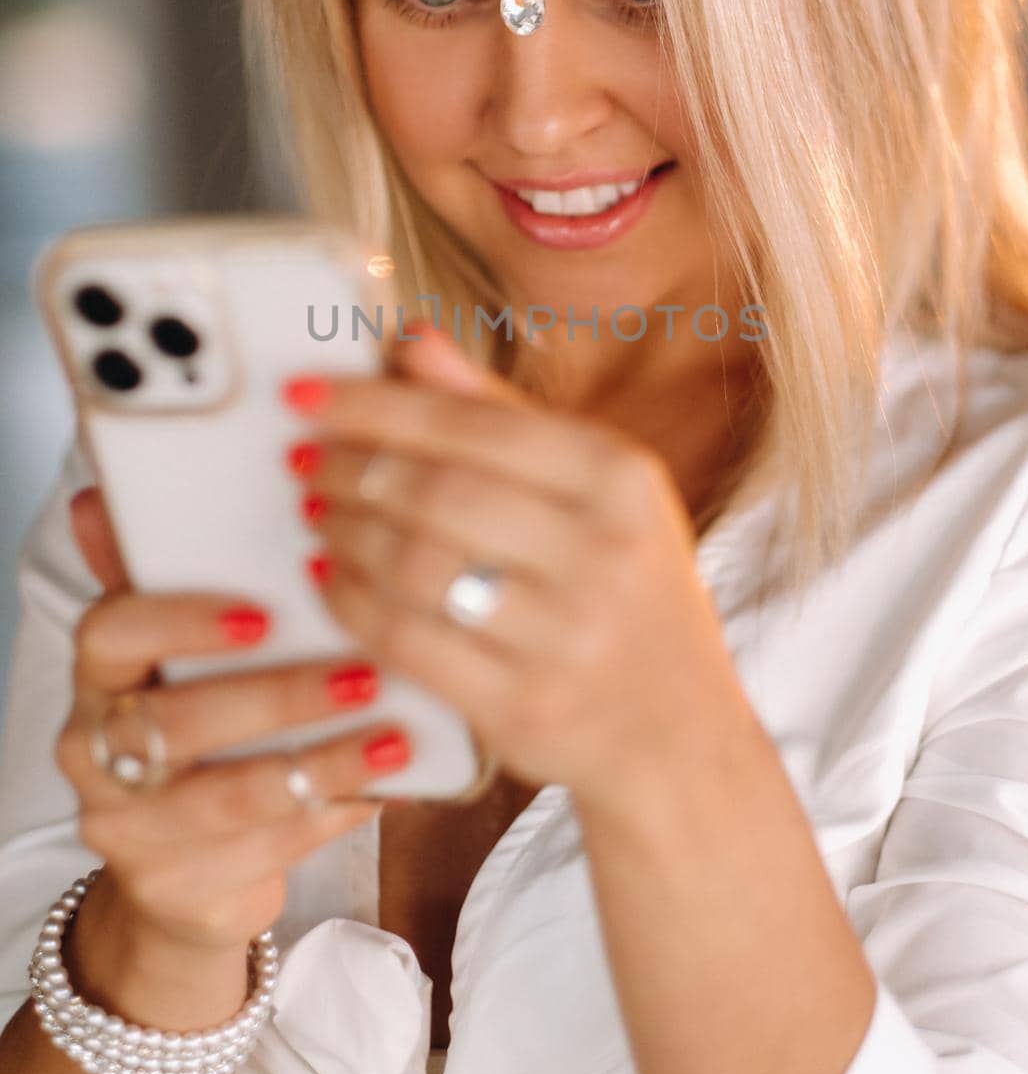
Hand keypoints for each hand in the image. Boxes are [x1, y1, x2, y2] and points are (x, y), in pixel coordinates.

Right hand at [57, 487, 410, 956]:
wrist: (182, 865)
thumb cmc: (200, 725)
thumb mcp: (183, 647)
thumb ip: (164, 572)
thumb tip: (109, 493)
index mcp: (98, 675)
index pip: (109, 633)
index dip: (181, 620)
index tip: (261, 612)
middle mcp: (96, 752)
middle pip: (173, 722)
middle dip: (276, 697)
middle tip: (362, 673)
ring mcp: (130, 830)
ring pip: (225, 797)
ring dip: (321, 761)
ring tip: (395, 735)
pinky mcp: (178, 890)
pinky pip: (265, 854)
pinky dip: (334, 815)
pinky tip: (387, 785)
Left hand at [281, 323, 748, 813]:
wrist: (677, 734)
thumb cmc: (624, 589)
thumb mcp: (593, 489)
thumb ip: (498, 412)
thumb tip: (409, 338)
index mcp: (620, 477)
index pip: (471, 425)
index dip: (374, 407)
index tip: (305, 395)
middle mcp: (603, 550)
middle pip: (436, 491)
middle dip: (351, 469)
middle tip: (303, 461)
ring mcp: (566, 634)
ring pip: (414, 564)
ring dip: (344, 533)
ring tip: (316, 514)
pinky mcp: (523, 706)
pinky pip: (406, 640)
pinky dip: (352, 604)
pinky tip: (331, 580)